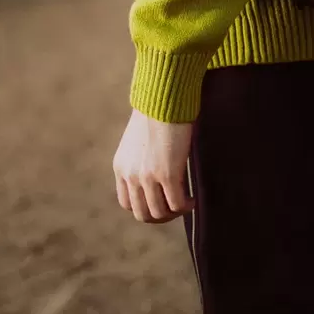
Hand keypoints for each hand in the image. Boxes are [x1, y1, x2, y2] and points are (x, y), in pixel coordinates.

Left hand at [112, 108, 195, 223]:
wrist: (164, 98)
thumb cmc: (156, 113)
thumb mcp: (138, 141)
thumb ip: (140, 160)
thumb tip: (155, 172)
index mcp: (121, 167)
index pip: (127, 203)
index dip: (145, 207)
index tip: (160, 201)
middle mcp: (130, 175)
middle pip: (142, 213)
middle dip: (160, 216)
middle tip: (175, 208)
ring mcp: (147, 177)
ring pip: (159, 213)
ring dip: (174, 213)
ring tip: (186, 204)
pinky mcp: (166, 174)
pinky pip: (176, 203)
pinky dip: (186, 206)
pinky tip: (193, 200)